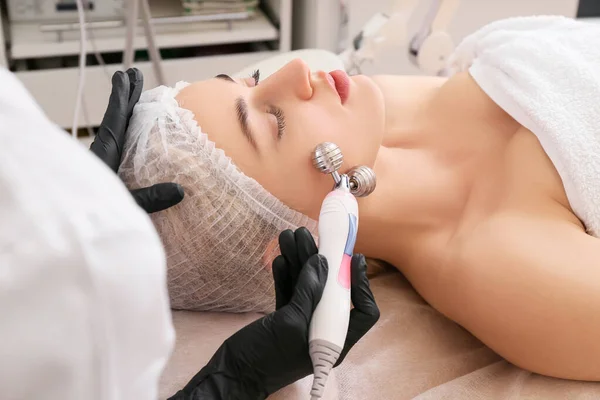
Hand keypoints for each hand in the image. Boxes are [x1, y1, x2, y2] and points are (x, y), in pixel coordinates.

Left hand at [90, 68, 183, 212]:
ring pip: (117, 129)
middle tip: (132, 72)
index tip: (126, 76)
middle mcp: (104, 154)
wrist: (77, 233)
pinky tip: (136, 129)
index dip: (121, 98)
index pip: (115, 120)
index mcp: (105, 156)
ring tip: (135, 91)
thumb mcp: (128, 207)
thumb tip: (180, 191)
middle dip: (124, 96)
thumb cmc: (99, 220)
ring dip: (126, 110)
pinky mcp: (108, 171)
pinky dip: (127, 129)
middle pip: (116, 118)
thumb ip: (150, 198)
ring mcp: (105, 162)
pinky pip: (119, 143)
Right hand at [168, 227, 379, 399]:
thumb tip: (322, 263)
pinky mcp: (284, 320)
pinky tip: (280, 259)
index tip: (352, 257)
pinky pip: (290, 293)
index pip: (362, 310)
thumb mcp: (290, 322)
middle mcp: (323, 331)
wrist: (230, 375)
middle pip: (330, 289)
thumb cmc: (264, 358)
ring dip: (298, 261)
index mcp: (334, 340)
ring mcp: (302, 324)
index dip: (360, 283)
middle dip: (320, 260)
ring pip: (306, 286)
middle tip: (308, 234)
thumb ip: (309, 292)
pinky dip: (286, 275)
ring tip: (288, 236)